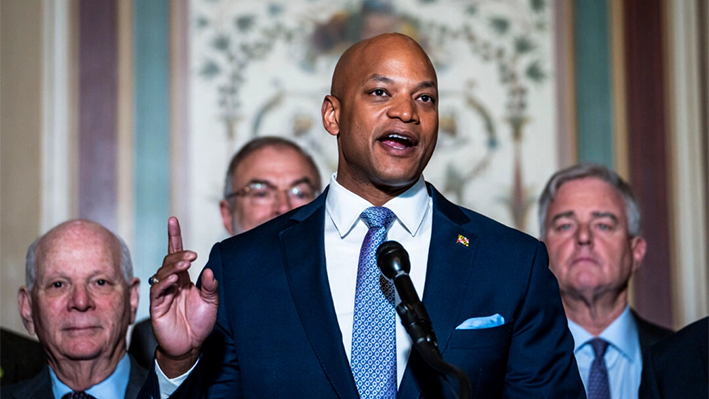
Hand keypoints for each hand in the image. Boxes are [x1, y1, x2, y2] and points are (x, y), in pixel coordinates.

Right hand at [150, 217, 218, 376]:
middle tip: (192, 256)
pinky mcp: (157, 306)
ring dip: (173, 266)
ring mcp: (163, 294)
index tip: (173, 220)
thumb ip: (211, 286)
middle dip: (179, 254)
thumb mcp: (211, 302)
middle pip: (169, 261)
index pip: (177, 253)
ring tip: (184, 265)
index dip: (174, 236)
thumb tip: (210, 270)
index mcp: (184, 279)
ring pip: (162, 273)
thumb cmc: (199, 323)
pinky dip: (164, 283)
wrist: (190, 346)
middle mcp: (172, 283)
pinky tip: (174, 279)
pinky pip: (157, 290)